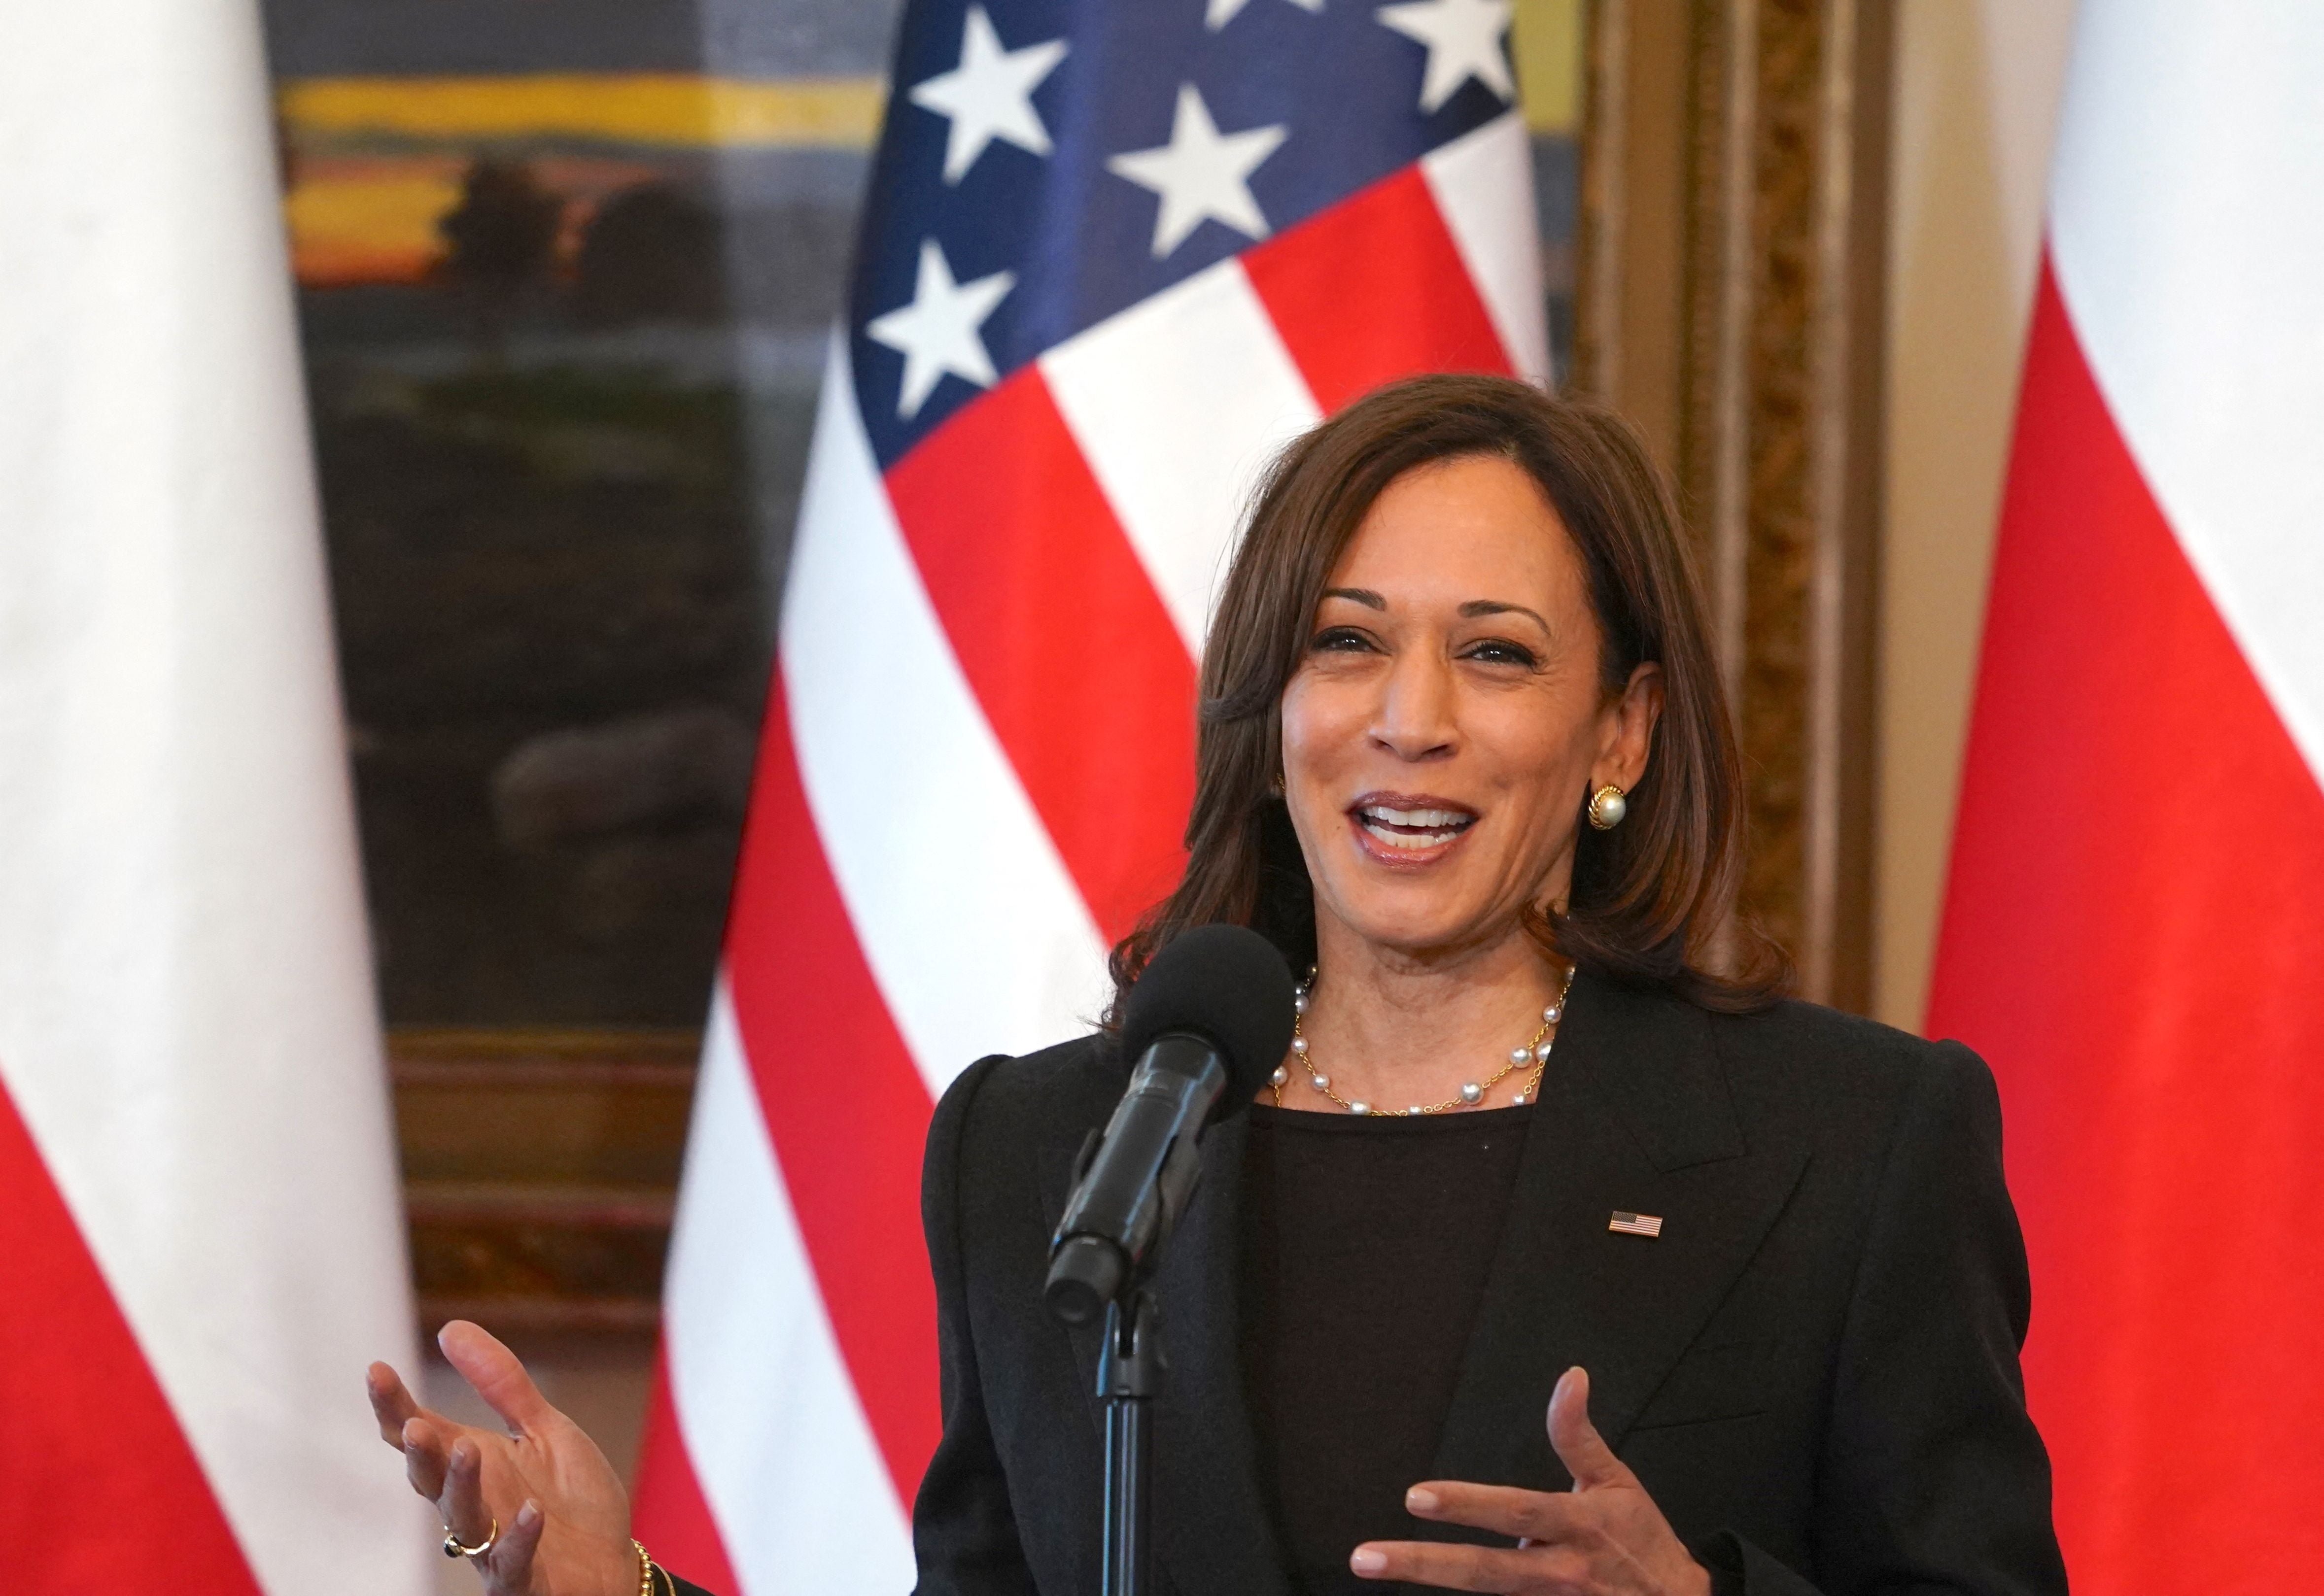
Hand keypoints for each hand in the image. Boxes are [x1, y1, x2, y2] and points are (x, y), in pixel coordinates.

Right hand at [368, 1320, 636, 1595]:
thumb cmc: (570, 1497)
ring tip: (467, 1448)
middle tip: (415, 1424)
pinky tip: (532, 1511)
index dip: (395, 1407)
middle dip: (422, 1452)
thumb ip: (501, 1383)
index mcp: (474, 1465)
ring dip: (462, 1486)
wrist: (611, 1564)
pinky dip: (520, 1537)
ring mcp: (495, 1545)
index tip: (377, 1370)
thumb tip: (450, 1327)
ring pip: (464, 1518)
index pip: (422, 1435)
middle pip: (432, 1479)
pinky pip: (515, 1560)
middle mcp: (475, 1504)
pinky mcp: (524, 1578)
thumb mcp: (544, 1428)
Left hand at [1350, 1367, 1710, 1595]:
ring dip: (1434, 1586)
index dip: (1467, 1503)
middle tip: (1366, 1557)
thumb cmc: (1640, 1538)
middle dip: (1423, 1564)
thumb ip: (1578, 1435)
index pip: (1515, 1510)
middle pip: (1484, 1570)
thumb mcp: (1616, 1480)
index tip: (1416, 1497)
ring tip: (1380, 1569)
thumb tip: (1570, 1377)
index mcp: (1576, 1525)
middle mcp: (1560, 1571)